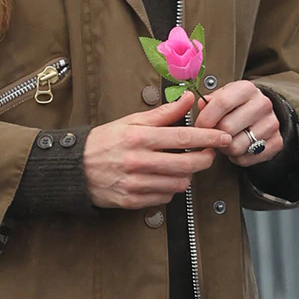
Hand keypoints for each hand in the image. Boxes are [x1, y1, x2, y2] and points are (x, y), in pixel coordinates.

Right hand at [82, 91, 231, 209]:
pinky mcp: (132, 201)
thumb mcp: (131, 121)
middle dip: (205, 159)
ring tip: (183, 166)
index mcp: (139, 138)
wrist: (75, 168)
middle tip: (208, 153)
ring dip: (187, 175)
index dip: (208, 138)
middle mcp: (138, 162)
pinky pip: (164, 198)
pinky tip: (164, 179)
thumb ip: (163, 113)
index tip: (222, 137)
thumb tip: (188, 98)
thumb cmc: (104, 141)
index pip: (183, 139)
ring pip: (178, 184)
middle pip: (186, 165)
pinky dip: (170, 189)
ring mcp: (135, 183)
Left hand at [193, 81, 282, 167]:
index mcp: (247, 89)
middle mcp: (263, 104)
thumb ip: (209, 101)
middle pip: (227, 128)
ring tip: (227, 141)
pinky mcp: (277, 142)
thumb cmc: (237, 106)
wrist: (262, 115)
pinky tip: (238, 148)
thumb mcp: (223, 96)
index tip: (199, 126)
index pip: (222, 103)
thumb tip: (201, 105)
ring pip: (235, 146)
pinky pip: (246, 159)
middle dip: (215, 135)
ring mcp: (272, 124)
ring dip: (225, 148)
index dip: (206, 118)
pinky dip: (237, 157)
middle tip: (214, 135)